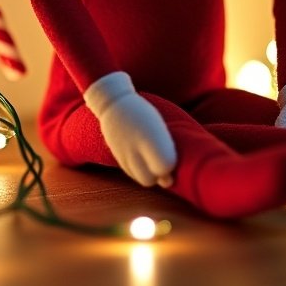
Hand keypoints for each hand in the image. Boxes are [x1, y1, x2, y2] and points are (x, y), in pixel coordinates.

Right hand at [83, 71, 176, 186]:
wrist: (114, 102)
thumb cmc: (143, 113)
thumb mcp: (159, 125)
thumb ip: (166, 152)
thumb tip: (168, 183)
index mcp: (150, 135)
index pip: (166, 165)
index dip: (171, 164)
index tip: (171, 152)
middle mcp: (135, 147)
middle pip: (153, 178)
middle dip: (160, 174)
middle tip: (162, 158)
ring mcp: (124, 154)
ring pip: (143, 180)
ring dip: (152, 174)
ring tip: (152, 157)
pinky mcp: (118, 158)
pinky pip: (133, 175)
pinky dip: (141, 172)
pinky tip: (142, 159)